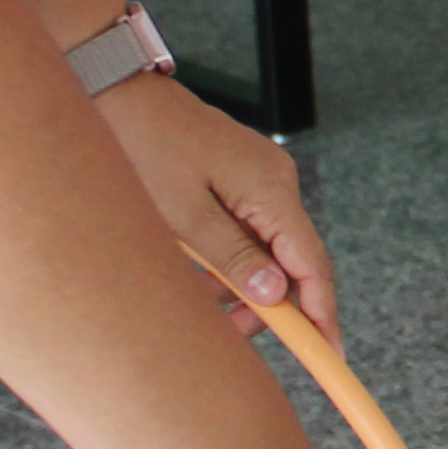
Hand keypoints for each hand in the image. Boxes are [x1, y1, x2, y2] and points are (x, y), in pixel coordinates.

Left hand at [100, 67, 336, 344]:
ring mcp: (260, 178)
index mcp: (271, 191)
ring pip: (267, 248)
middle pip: (293, 261)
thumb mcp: (184, 217)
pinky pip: (249, 228)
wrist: (118, 92)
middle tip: (234, 334)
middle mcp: (276, 183)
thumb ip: (234, 260)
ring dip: (243, 282)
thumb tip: (277, 298)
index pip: (313, 266)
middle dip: (270, 305)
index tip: (328, 355)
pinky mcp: (239, 177)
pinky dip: (230, 257)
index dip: (322, 315)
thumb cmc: (146, 148)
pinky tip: (198, 272)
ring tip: (201, 301)